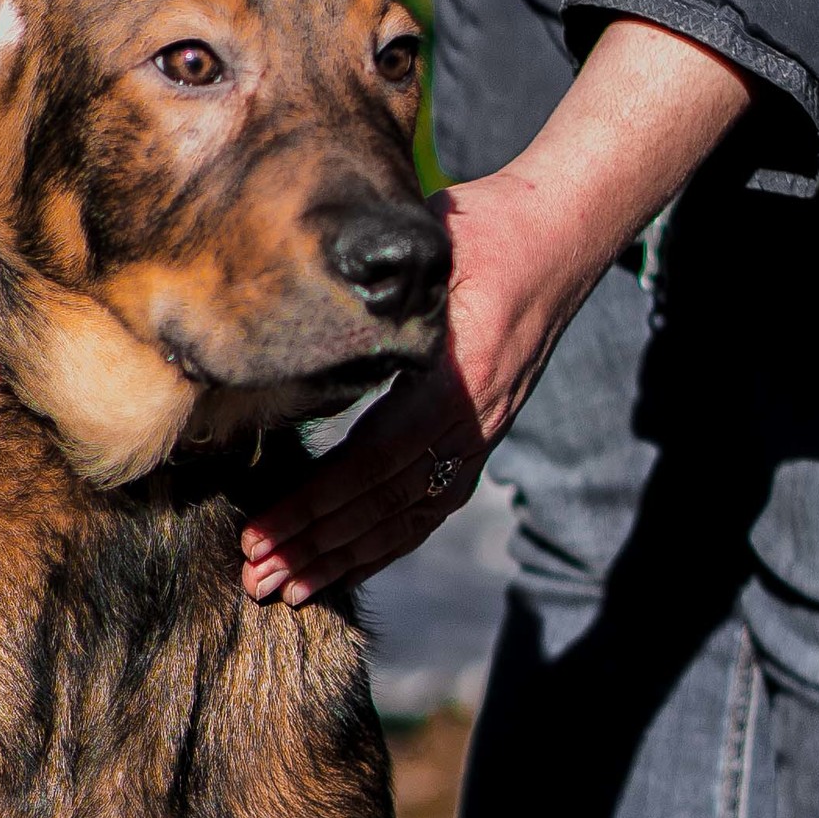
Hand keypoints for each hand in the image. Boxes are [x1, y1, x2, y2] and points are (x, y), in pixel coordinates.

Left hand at [240, 22, 754, 603]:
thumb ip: (379, 284)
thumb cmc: (489, 227)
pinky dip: (383, 545)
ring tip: (286, 589)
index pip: (374, 462)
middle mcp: (474, 421)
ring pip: (406, 519)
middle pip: (384, 506)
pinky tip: (342, 567)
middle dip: (314, 547)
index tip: (259, 533)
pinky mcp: (480, 440)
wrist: (564, 232)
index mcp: (457, 380)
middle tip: (253, 579)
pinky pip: (429, 509)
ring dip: (343, 559)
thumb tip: (304, 298)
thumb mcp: (433, 244)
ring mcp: (481, 436)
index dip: (315, 505)